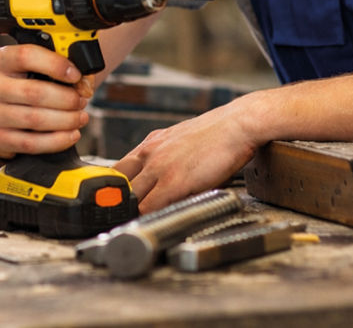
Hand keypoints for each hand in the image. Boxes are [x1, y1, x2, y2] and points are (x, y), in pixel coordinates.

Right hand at [0, 44, 94, 158]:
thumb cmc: (22, 83)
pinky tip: (71, 134)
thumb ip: (58, 67)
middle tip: (81, 100)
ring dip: (66, 120)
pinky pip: (32, 143)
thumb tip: (84, 84)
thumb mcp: (34, 68)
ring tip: (80, 117)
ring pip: (35, 119)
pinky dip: (58, 140)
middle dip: (66, 98)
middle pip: (34, 92)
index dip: (56, 65)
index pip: (26, 56)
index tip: (76, 74)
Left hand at [113, 102, 257, 212]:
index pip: (118, 169)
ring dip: (131, 213)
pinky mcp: (173, 181)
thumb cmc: (217, 134)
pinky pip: (149, 207)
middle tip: (118, 219)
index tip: (115, 204)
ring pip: (130, 198)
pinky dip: (146, 219)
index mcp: (150, 144)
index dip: (114, 190)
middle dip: (117, 203)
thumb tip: (163, 178)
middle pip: (118, 185)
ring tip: (131, 228)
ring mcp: (159, 167)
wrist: (238, 124)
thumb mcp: (181, 140)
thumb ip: (167, 156)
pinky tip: (150, 225)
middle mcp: (149, 153)